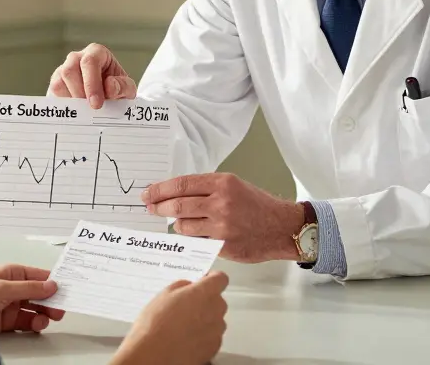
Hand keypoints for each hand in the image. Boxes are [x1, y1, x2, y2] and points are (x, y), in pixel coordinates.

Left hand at [0, 263, 64, 334]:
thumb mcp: (4, 288)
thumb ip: (29, 288)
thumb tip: (51, 285)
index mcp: (12, 273)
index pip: (38, 275)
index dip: (52, 281)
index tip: (65, 288)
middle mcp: (13, 288)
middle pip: (39, 293)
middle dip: (51, 300)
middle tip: (60, 307)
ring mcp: (12, 305)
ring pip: (36, 309)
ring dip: (44, 313)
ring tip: (49, 318)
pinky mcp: (9, 321)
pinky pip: (28, 322)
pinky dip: (35, 323)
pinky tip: (38, 324)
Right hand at [48, 43, 136, 108]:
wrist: (108, 96)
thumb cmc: (116, 88)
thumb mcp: (126, 88)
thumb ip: (123, 87)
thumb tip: (110, 86)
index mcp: (96, 53)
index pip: (90, 62)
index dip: (91, 83)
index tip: (96, 103)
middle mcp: (77, 58)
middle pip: (70, 70)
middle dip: (80, 93)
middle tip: (90, 110)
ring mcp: (63, 69)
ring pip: (59, 83)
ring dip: (72, 100)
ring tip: (86, 111)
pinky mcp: (56, 83)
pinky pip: (54, 93)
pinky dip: (65, 104)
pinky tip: (77, 110)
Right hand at [111, 272, 228, 364]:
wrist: (153, 355)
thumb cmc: (155, 325)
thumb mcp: (163, 295)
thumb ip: (182, 287)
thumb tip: (189, 288)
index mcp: (203, 292)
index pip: (220, 278)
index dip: (211, 278)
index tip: (204, 281)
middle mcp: (215, 310)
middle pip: (217, 300)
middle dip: (205, 301)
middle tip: (186, 307)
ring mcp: (216, 330)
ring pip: (215, 319)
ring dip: (205, 319)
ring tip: (183, 326)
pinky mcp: (214, 348)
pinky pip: (212, 336)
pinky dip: (203, 336)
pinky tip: (186, 339)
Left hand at [143, 173, 303, 262]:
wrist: (281, 227)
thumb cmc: (258, 206)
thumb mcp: (234, 187)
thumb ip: (207, 190)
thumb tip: (176, 195)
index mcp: (222, 183)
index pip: (182, 185)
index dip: (160, 190)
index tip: (148, 193)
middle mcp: (220, 203)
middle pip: (178, 205)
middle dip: (159, 207)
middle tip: (150, 208)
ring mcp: (221, 226)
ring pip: (184, 226)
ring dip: (179, 225)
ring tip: (185, 222)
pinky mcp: (223, 246)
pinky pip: (197, 242)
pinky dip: (194, 238)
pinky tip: (199, 235)